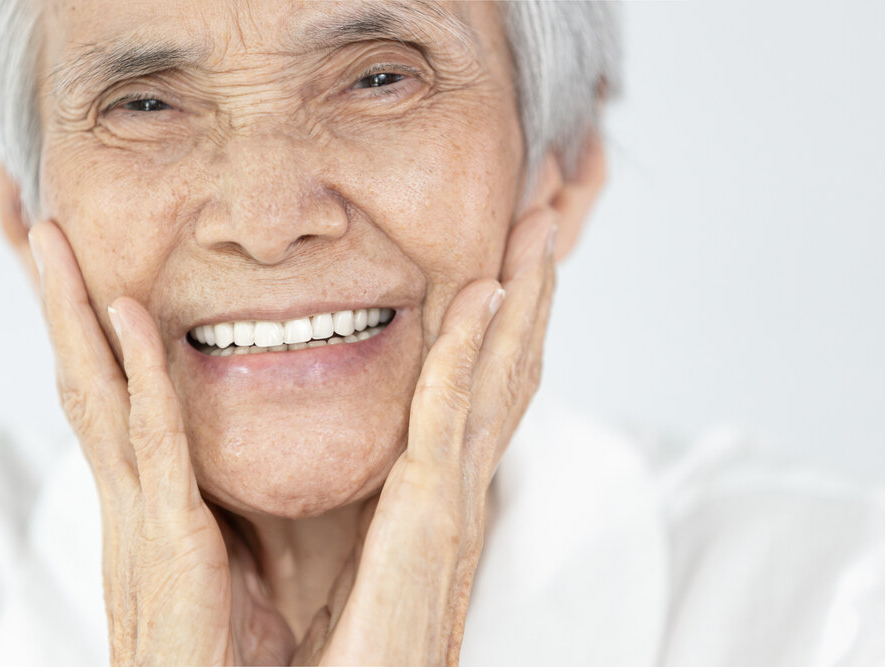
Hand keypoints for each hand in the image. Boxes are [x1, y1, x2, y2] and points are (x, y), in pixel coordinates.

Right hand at [29, 221, 295, 664]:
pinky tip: (124, 315)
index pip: (104, 401)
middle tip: (40, 234)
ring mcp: (135, 518)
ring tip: (52, 242)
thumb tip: (236, 478)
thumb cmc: (219, 655)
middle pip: (82, 382)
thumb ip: (222, 514)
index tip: (78, 278)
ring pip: (95, 394)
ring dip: (73, 314)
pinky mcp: (166, 541)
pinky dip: (135, 373)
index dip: (86, 338)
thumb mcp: (222, 567)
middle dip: (58, 309)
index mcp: (140, 505)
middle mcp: (124, 501)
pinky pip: (150, 440)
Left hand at [294, 205, 558, 665]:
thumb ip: (362, 503)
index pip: (482, 392)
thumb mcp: (347, 559)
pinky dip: (470, 356)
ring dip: (520, 303)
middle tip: (544, 216)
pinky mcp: (429, 530)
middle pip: (508, 373)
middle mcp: (459, 496)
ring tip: (536, 231)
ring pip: (497, 383)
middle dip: (530, 293)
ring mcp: (454, 511)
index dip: (503, 323)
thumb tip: (357, 461)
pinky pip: (451, 423)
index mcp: (439, 500)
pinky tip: (479, 297)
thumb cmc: (340, 656)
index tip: (510, 258)